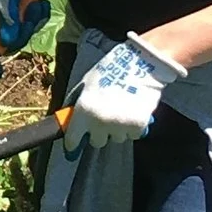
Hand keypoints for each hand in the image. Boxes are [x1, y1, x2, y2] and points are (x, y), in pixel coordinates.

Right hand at [0, 0, 51, 57]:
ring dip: (32, 21)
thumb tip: (7, 42)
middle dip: (21, 33)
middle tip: (27, 20)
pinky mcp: (23, 13)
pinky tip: (42, 4)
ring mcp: (10, 18)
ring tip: (35, 4)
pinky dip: (39, 15)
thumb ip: (6, 20)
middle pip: (7, 43)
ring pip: (22, 33)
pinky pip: (33, 23)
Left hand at [64, 33, 184, 148]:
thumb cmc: (110, 70)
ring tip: (122, 110)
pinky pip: (132, 135)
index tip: (73, 147)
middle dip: (99, 133)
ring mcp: (119, 126)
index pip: (72, 139)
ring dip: (117, 129)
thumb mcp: (86, 84)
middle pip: (96, 142)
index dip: (72, 143)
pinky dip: (133, 127)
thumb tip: (71, 119)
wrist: (140, 64)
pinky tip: (134, 111)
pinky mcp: (137, 127)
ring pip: (116, 139)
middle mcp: (100, 122)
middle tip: (105, 118)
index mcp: (83, 110)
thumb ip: (78, 104)